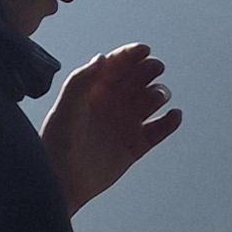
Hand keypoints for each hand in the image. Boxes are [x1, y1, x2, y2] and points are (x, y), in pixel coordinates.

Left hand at [42, 43, 180, 212]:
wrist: (62, 181)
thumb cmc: (57, 142)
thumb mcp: (66, 108)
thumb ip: (81, 82)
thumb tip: (102, 57)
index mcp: (94, 89)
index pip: (117, 64)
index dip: (132, 54)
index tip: (144, 50)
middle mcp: (113, 102)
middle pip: (139, 77)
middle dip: (150, 69)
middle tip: (154, 69)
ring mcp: (126, 122)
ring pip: (152, 99)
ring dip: (159, 93)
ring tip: (155, 98)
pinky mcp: (136, 144)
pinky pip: (160, 129)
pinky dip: (170, 122)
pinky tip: (174, 116)